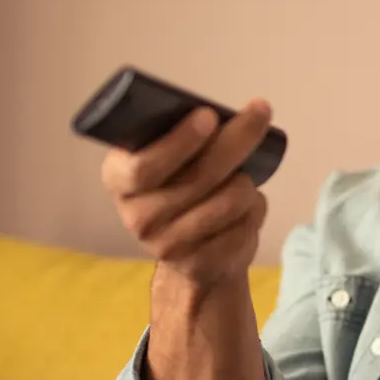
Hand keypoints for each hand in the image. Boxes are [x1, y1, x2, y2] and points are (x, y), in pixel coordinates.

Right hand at [101, 101, 273, 288]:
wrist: (190, 253)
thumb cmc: (180, 188)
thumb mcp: (167, 161)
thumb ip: (179, 138)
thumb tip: (222, 116)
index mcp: (119, 179)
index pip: (144, 166)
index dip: (179, 141)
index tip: (210, 115)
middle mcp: (138, 216)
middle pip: (198, 177)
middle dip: (235, 141)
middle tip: (260, 114)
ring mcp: (167, 246)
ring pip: (228, 201)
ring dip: (247, 183)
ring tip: (246, 177)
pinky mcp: (200, 265)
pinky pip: (243, 228)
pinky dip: (255, 210)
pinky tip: (248, 206)